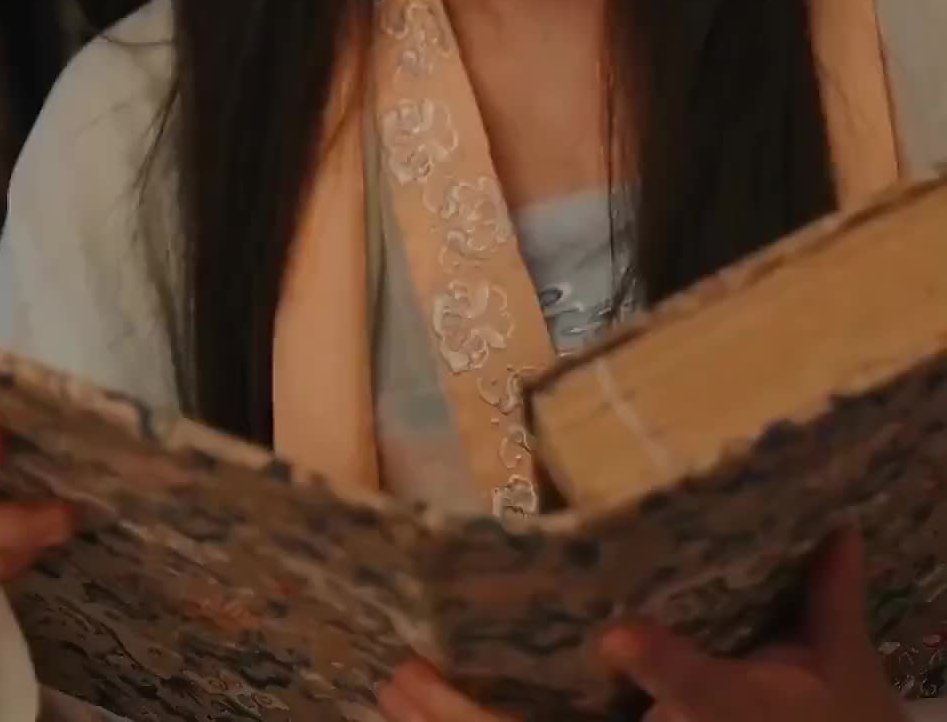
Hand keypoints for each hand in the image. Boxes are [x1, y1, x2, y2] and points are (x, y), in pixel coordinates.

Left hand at [378, 530, 902, 721]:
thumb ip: (822, 599)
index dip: (660, 665)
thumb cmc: (821, 717)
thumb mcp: (828, 665)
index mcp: (722, 710)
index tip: (619, 635)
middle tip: (408, 675)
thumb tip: (836, 526)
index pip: (694, 688)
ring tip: (393, 689)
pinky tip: (422, 706)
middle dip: (473, 716)